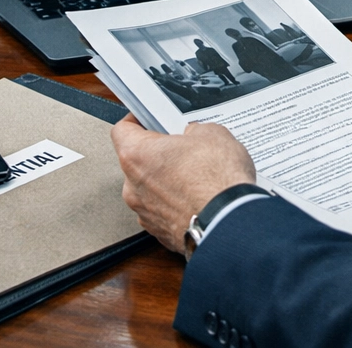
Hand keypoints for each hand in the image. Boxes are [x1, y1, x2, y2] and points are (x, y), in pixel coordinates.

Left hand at [111, 116, 254, 253]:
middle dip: (160, 154)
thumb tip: (195, 135)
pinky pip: (165, 211)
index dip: (138, 120)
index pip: (122, 130)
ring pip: (151, 189)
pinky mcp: (161, 233)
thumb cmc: (216, 182)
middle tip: (184, 147)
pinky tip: (201, 198)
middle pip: (138, 162)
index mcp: (137, 155)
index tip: (150, 119)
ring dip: (169, 181)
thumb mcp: (212, 133)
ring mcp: (146, 213)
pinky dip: (178, 204)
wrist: (228, 222)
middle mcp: (134, 187)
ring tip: (198, 176)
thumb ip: (194, 131)